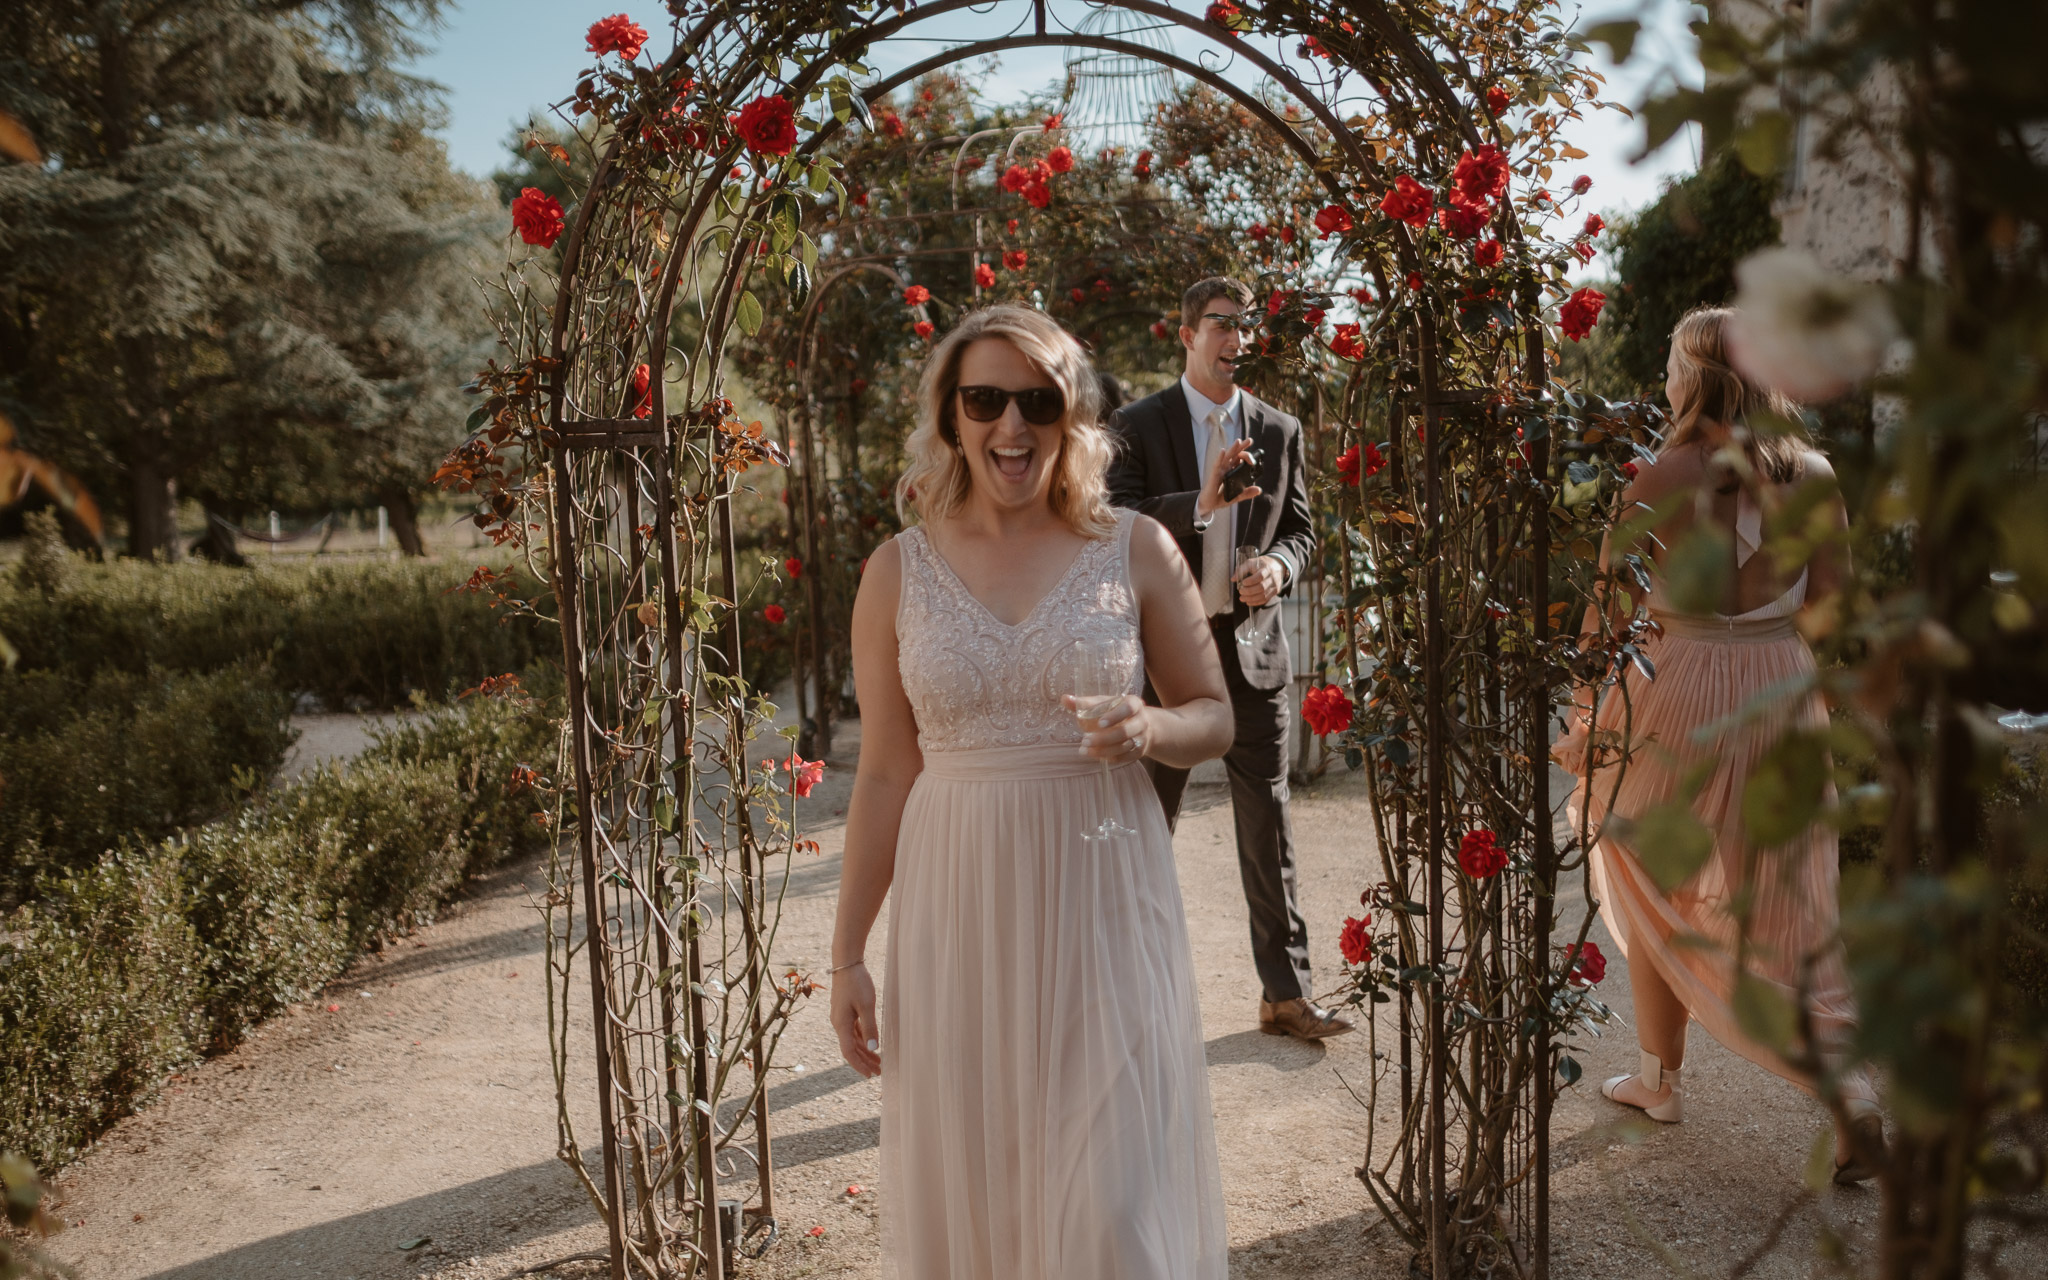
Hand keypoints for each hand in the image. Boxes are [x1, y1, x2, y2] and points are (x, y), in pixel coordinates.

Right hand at [830, 960, 880, 1077]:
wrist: (846, 963)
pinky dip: (863, 1040)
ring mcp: (841, 1017)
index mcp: (841, 1024)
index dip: (859, 1066)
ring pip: (852, 1041)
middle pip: (851, 1049)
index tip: (870, 1075)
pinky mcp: (845, 1011)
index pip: (848, 1053)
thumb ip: (870, 1028)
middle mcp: (838, 1023)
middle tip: (879, 1072)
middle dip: (864, 1062)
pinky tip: (871, 1044)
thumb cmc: (857, 982)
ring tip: (878, 1061)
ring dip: (865, 1052)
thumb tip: (873, 1049)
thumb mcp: (867, 1005)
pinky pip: (853, 1031)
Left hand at [1062, 692, 1151, 762]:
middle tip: (1084, 740)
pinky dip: (1108, 757)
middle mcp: (1141, 721)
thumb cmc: (1116, 711)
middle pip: (1126, 732)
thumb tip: (1064, 699)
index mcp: (1134, 704)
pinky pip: (1124, 757)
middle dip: (1104, 738)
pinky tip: (1094, 754)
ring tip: (1084, 749)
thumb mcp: (1103, 703)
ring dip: (1103, 750)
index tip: (1100, 723)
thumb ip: (1084, 703)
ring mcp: (1141, 738)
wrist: (1140, 725)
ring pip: (1124, 747)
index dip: (1115, 716)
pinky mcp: (1138, 752)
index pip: (1128, 708)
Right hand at [1196, 438, 1261, 518]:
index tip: (1254, 460)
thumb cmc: (1219, 499)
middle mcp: (1225, 469)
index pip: (1239, 460)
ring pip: (1226, 457)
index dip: (1246, 456)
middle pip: (1234, 455)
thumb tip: (1259, 489)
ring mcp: (1219, 471)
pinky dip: (1220, 458)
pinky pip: (1216, 465)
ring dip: (1232, 449)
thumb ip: (1246, 493)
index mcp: (1231, 471)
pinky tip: (1223, 451)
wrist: (1208, 505)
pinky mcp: (1213, 476)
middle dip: (1241, 447)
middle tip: (1250, 440)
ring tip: (1239, 441)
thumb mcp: (1236, 497)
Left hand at [1234, 554, 1284, 606]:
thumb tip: (1233, 579)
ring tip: (1242, 598)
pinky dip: (1256, 602)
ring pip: (1263, 595)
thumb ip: (1241, 570)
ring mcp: (1274, 586)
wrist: (1276, 565)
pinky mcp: (1274, 592)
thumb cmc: (1261, 564)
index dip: (1251, 581)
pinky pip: (1265, 600)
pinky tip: (1248, 602)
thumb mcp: (1251, 562)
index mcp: (1266, 569)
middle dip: (1249, 591)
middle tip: (1240, 592)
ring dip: (1251, 599)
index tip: (1243, 583)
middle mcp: (1272, 578)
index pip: (1260, 576)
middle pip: (1261, 587)